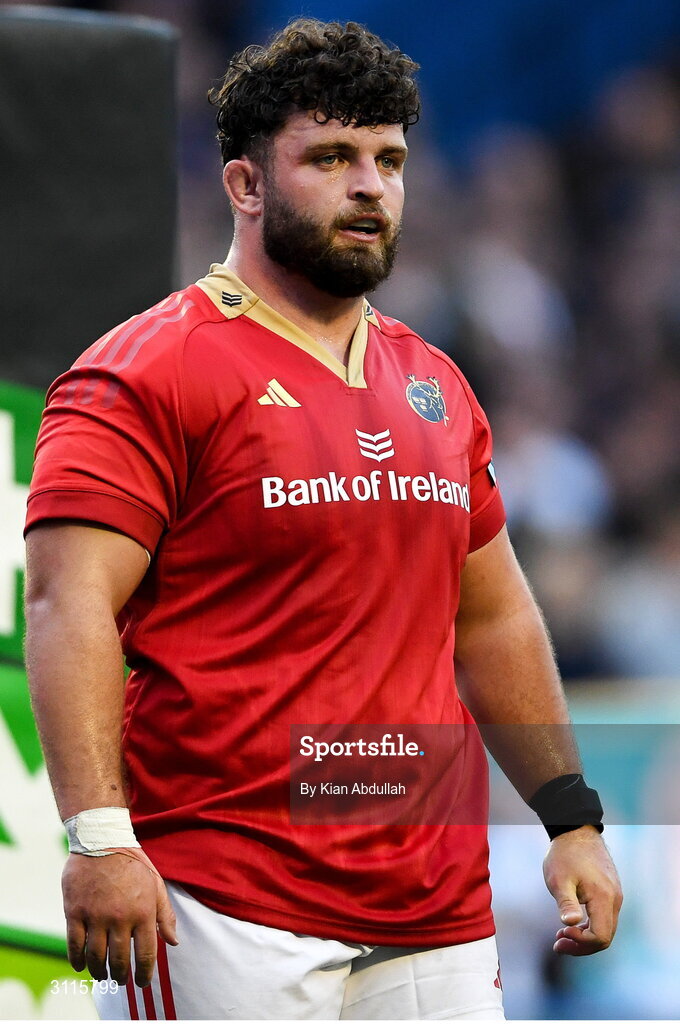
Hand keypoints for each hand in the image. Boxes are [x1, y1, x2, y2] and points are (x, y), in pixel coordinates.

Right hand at [62, 848, 177, 986]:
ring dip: (99, 972)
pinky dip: (77, 961)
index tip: (142, 982)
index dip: (144, 974)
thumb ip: (165, 915)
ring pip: (96, 957)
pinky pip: (74, 945)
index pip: (146, 955)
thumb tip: (173, 942)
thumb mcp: (155, 884)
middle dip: (120, 976)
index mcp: (143, 912)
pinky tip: (81, 966)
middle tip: (120, 981)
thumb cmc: (132, 863)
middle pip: (119, 961)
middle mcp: (120, 918)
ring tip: (102, 975)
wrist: (102, 840)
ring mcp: (96, 916)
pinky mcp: (75, 912)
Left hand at [543, 825, 622, 955]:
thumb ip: (566, 902)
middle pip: (605, 937)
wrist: (577, 831)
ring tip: (561, 936)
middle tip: (557, 944)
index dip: (581, 943)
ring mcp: (615, 895)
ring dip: (585, 937)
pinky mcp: (611, 892)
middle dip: (581, 946)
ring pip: (606, 929)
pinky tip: (572, 924)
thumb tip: (569, 923)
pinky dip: (590, 926)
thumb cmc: (565, 854)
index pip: (600, 937)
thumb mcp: (559, 879)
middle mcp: (615, 899)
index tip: (561, 933)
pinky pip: (605, 917)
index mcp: (603, 898)